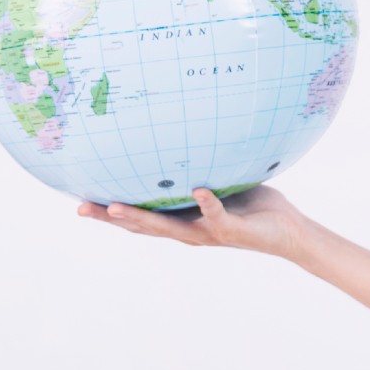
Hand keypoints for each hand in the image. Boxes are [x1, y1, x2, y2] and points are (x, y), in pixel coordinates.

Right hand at [77, 185, 311, 261]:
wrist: (289, 232)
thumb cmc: (252, 205)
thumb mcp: (219, 185)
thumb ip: (198, 170)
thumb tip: (178, 137)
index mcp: (182, 221)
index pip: (139, 218)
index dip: (109, 213)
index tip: (80, 200)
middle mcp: (189, 231)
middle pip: (142, 226)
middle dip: (110, 218)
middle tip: (81, 208)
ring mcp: (208, 232)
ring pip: (169, 227)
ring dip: (142, 217)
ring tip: (115, 205)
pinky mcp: (232, 231)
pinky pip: (217, 214)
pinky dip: (207, 203)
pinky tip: (197, 190)